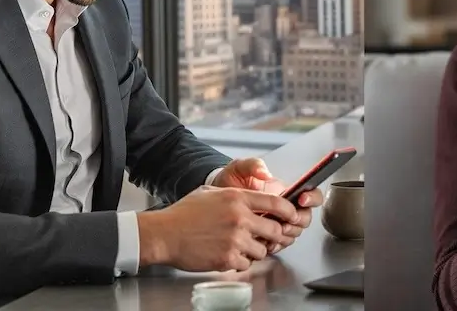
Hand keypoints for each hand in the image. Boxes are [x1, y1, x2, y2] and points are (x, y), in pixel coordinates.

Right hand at [136, 185, 299, 271]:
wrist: (164, 234)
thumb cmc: (184, 213)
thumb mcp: (211, 193)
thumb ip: (235, 196)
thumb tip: (253, 200)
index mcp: (237, 198)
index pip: (276, 203)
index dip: (289, 211)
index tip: (292, 217)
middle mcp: (240, 218)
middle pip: (275, 230)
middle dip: (273, 235)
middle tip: (264, 237)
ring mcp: (235, 239)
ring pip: (262, 250)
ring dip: (255, 250)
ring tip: (239, 247)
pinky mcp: (227, 258)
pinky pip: (247, 263)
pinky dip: (241, 262)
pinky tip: (228, 255)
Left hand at [213, 158, 323, 253]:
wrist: (211, 202)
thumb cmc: (228, 182)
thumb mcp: (238, 168)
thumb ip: (253, 165)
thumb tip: (266, 173)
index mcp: (283, 192)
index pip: (310, 193)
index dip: (311, 197)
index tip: (302, 199)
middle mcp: (283, 209)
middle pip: (305, 218)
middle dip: (298, 221)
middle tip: (285, 222)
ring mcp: (276, 224)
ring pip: (294, 233)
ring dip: (287, 235)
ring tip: (272, 233)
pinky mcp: (265, 237)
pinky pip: (278, 245)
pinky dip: (275, 246)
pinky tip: (264, 243)